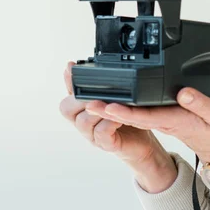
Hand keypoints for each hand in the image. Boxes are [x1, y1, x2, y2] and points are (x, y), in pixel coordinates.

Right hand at [59, 61, 176, 192]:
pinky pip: (100, 133)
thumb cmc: (127, 119)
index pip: (68, 93)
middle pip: (66, 108)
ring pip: (82, 121)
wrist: (142, 143)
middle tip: (96, 90)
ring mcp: (92, 135)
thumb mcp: (115, 99)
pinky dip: (109, 123)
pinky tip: (119, 117)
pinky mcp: (105, 145)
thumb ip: (104, 86)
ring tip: (111, 102)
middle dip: (79, 97)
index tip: (71, 65)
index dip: (68, 80)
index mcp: (83, 110)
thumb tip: (97, 65)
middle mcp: (83, 123)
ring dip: (97, 109)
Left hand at [86, 86, 209, 167]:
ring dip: (109, 106)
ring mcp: (160, 120)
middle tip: (84, 99)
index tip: (105, 106)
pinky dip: (122, 104)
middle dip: (106, 108)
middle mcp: (162, 121)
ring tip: (90, 94)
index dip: (123, 112)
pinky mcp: (161, 117)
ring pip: (129, 114)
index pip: (142, 117)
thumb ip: (202, 104)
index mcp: (173, 121)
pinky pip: (137, 112)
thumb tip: (183, 93)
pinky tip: (113, 97)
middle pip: (128, 116)